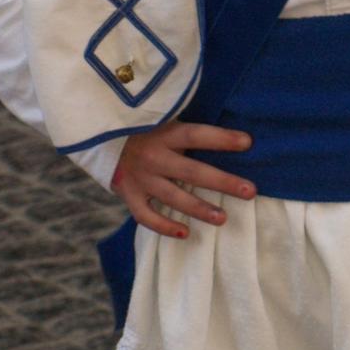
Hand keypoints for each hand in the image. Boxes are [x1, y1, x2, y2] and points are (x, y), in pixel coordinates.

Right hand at [112, 122, 254, 239]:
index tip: (248, 142)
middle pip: (192, 172)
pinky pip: (146, 216)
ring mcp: (139, 178)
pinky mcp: (128, 195)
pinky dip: (164, 226)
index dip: (221, 138)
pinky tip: (185, 232)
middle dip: (223, 182)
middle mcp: (152, 157)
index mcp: (164, 132)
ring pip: (173, 198)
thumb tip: (230, 127)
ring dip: (199, 209)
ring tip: (223, 218)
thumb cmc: (144, 125)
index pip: (197, 135)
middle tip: (250, 191)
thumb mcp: (163, 116)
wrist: (99, 137)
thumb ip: (189, 124)